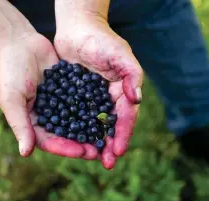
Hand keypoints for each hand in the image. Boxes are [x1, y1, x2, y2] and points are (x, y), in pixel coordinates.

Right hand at [0, 33, 96, 158]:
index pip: (50, 142)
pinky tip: (108, 111)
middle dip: (83, 143)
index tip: (83, 153)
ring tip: (108, 135)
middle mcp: (48, 116)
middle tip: (101, 150)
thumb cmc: (9, 71)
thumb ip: (20, 125)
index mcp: (33, 123)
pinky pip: (83, 101)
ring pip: (78, 120)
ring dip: (91, 128)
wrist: (17, 43)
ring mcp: (60, 103)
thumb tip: (25, 153)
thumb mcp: (12, 99)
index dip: (67, 148)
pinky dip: (94, 107)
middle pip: (67, 135)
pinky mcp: (70, 90)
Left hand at [54, 13, 142, 168]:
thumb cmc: (101, 39)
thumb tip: (136, 100)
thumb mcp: (120, 54)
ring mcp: (92, 99)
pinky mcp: (75, 97)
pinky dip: (76, 130)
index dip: (123, 134)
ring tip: (90, 158)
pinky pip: (76, 116)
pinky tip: (72, 142)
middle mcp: (108, 98)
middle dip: (110, 145)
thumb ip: (131, 75)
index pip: (125, 116)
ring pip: (94, 125)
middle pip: (111, 125)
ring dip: (94, 142)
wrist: (77, 28)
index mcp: (122, 91)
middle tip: (106, 163)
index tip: (118, 151)